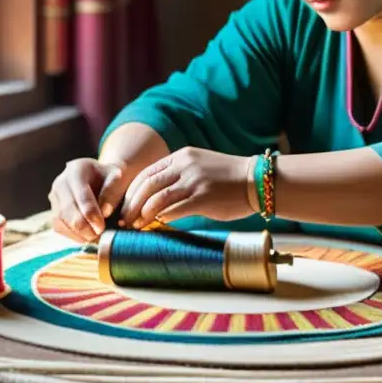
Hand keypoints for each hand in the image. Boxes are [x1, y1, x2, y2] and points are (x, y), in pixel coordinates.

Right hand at [48, 158, 131, 242]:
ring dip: (78, 233)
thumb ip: (112, 192)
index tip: (102, 227)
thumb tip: (105, 212)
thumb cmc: (110, 178)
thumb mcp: (117, 178)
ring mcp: (54, 197)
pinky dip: (73, 235)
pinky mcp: (53, 210)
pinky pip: (59, 227)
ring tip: (96, 238)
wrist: (99, 177)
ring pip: (61, 221)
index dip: (91, 214)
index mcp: (77, 170)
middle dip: (84, 227)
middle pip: (67, 210)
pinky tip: (87, 237)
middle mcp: (60, 182)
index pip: (81, 196)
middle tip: (99, 236)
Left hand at [118, 147, 257, 229]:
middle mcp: (185, 165)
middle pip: (147, 185)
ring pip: (156, 198)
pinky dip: (160, 219)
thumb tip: (157, 197)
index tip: (126, 205)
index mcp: (182, 155)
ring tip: (136, 226)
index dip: (132, 191)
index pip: (147, 173)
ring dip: (142, 215)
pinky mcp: (202, 198)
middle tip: (124, 220)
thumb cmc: (230, 179)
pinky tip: (155, 226)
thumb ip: (180, 175)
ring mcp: (193, 181)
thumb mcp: (201, 166)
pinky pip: (172, 210)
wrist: (257, 180)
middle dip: (131, 205)